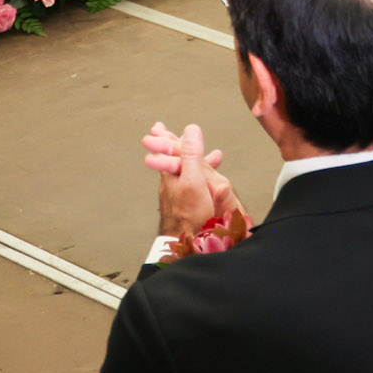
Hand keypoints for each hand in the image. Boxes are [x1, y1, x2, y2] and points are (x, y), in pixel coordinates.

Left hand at [145, 121, 242, 240]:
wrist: (187, 246)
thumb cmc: (189, 217)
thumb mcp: (193, 181)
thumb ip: (191, 155)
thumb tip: (191, 129)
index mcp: (173, 173)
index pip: (169, 149)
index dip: (165, 136)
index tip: (158, 127)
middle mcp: (173, 183)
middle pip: (177, 159)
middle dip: (181, 146)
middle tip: (171, 134)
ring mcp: (180, 195)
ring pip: (189, 172)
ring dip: (198, 161)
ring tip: (214, 156)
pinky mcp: (188, 206)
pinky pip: (196, 185)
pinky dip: (205, 177)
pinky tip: (212, 182)